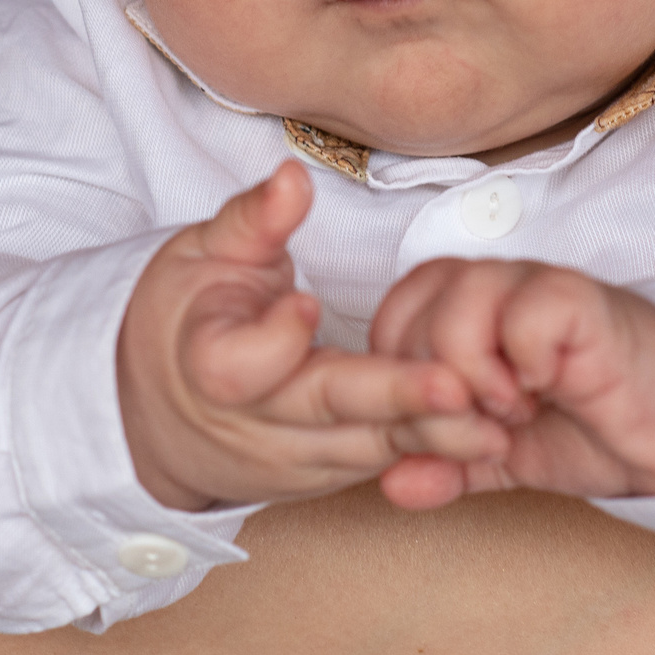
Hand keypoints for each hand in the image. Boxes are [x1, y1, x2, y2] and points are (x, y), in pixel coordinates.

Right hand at [116, 164, 507, 510]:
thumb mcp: (203, 254)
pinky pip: (383, 463)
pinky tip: (486, 433)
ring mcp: (290, 459)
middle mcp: (252, 423)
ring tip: (498, 417)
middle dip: (394, 400)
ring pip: (366, 447)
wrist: (156, 411)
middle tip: (456, 385)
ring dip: (432, 435)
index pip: (237, 364)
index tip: (304, 305)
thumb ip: (252, 221)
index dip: (271, 339)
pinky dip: (433, 451)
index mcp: (207, 362)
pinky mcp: (325, 475)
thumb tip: (292, 178)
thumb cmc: (189, 317)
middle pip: (324, 411)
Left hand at [367, 258, 654, 510]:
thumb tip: (390, 485)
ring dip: (477, 375)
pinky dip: (526, 360)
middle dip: (436, 394)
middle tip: (485, 428)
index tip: (448, 429)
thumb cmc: (591, 424)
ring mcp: (533, 286)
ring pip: (456, 304)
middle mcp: (491, 286)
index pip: (387, 324)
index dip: (402, 387)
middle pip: (410, 320)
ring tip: (516, 409)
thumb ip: (444, 464)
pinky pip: (524, 312)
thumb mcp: (500, 458)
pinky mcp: (579, 299)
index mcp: (460, 311)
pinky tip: (550, 386)